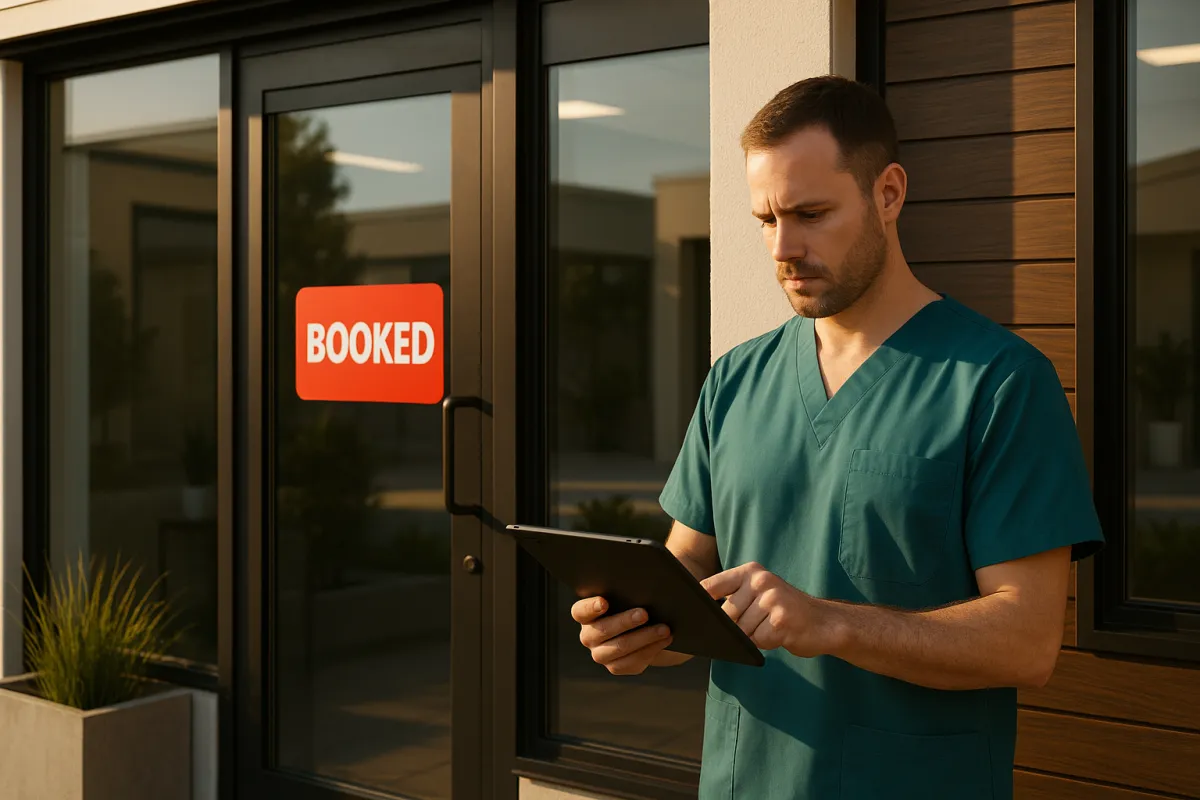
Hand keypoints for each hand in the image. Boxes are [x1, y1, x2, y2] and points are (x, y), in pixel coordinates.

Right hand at [572, 596, 673, 674]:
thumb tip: (653, 584)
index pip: (581, 611)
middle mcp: (589, 635)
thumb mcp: (630, 594)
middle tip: (645, 613)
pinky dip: (651, 650)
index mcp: (586, 614)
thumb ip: (631, 589)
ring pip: (620, 648)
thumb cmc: (635, 603)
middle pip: (602, 630)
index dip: (590, 607)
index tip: (604, 602)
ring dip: (644, 637)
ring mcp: (601, 654)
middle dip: (625, 622)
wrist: (647, 628)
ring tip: (664, 629)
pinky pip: (632, 662)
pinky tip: (664, 640)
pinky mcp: (616, 667)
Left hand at [701, 562, 838, 657]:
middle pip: (726, 614)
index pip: (711, 586)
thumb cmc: (785, 611)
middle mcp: (761, 580)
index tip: (692, 614)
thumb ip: (734, 598)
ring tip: (770, 627)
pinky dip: (765, 643)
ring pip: (742, 630)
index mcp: (751, 572)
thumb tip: (703, 615)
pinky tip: (779, 635)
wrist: (824, 623)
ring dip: (753, 636)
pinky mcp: (780, 620)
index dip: (699, 603)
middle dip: (734, 627)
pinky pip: (758, 640)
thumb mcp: (759, 594)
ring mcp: (772, 599)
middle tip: (755, 626)